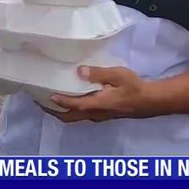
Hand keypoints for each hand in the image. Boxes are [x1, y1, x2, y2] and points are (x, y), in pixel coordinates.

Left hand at [41, 66, 156, 122]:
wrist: (150, 101)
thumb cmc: (134, 87)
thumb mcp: (118, 75)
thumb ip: (98, 73)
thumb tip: (80, 70)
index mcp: (97, 104)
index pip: (73, 105)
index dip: (60, 101)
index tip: (46, 96)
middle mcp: (95, 114)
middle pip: (69, 117)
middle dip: (53, 111)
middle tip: (39, 102)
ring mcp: (98, 116)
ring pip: (74, 117)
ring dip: (61, 111)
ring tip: (49, 101)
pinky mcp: (102, 115)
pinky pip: (81, 115)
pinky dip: (71, 110)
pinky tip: (69, 100)